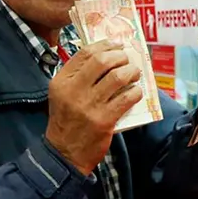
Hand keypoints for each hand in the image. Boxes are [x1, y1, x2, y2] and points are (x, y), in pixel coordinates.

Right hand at [45, 40, 142, 174]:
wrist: (64, 153)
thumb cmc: (67, 121)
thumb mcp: (62, 95)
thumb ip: (78, 76)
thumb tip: (106, 56)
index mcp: (61, 81)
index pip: (85, 53)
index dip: (105, 45)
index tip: (117, 44)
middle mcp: (73, 90)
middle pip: (102, 61)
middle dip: (120, 56)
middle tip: (127, 60)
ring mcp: (89, 105)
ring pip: (118, 77)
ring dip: (131, 72)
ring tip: (134, 74)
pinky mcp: (104, 120)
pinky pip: (127, 98)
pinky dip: (136, 92)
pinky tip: (136, 92)